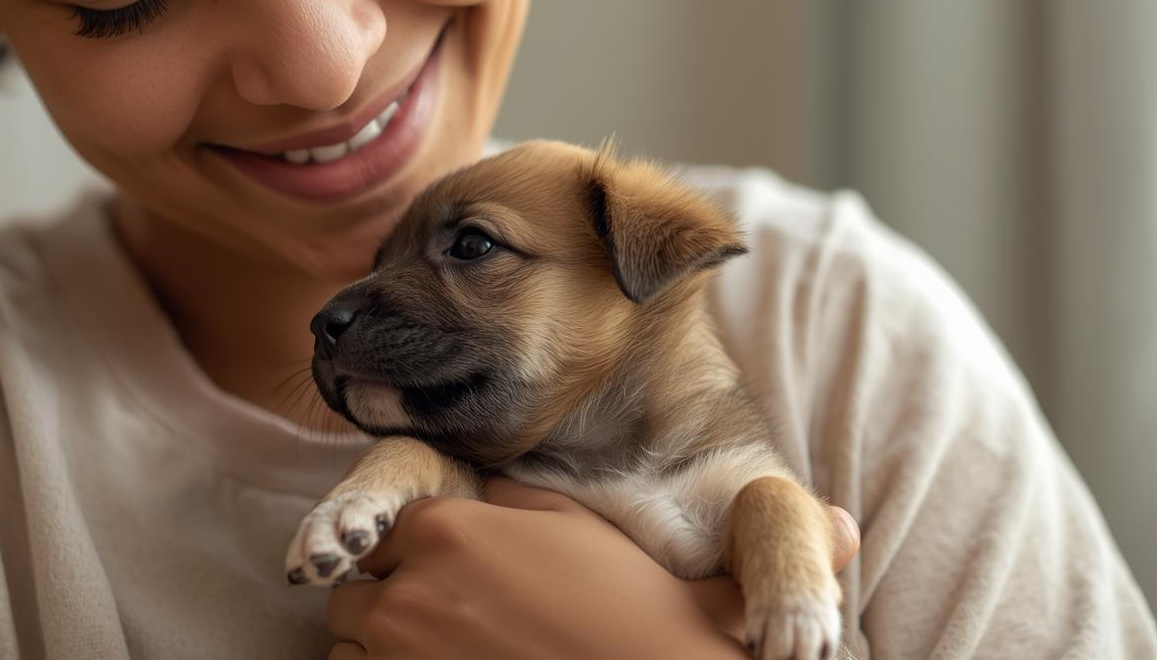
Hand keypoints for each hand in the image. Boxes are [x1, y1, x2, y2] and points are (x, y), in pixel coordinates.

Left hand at [325, 478, 860, 658]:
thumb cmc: (654, 636)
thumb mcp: (634, 557)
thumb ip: (608, 510)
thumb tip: (808, 513)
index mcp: (457, 529)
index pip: (382, 521)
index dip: (413, 549)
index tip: (447, 574)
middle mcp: (412, 588)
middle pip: (355, 587)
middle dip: (389, 602)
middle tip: (449, 627)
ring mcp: (400, 653)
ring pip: (348, 643)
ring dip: (379, 651)